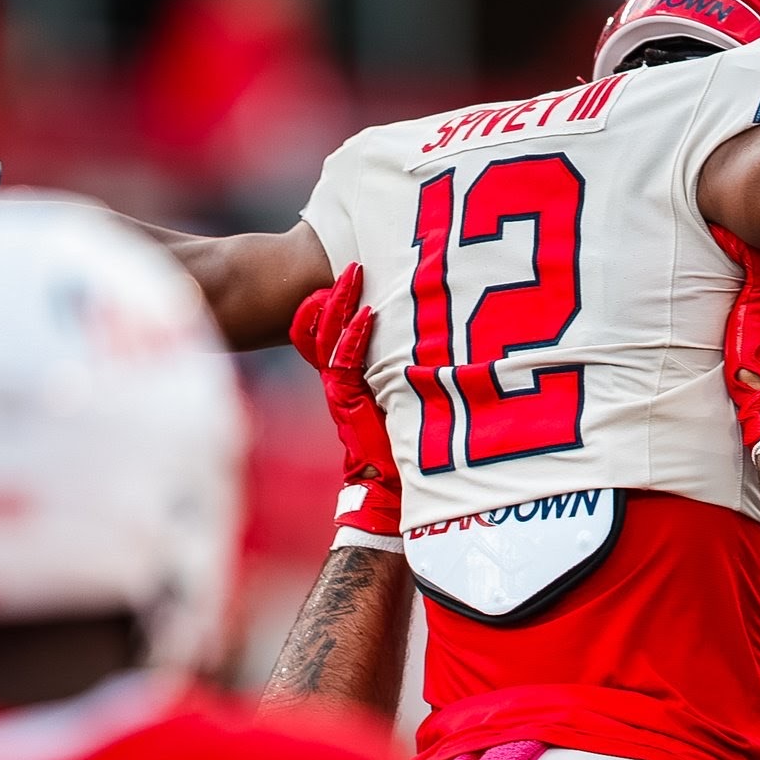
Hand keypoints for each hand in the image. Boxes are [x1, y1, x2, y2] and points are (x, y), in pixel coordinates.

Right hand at [291, 263, 400, 535]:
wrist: (390, 496)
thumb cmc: (404, 450)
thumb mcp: (406, 400)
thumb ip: (405, 372)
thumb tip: (441, 338)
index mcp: (348, 378)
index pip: (327, 332)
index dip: (332, 302)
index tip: (351, 272)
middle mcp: (337, 382)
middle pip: (319, 327)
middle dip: (333, 294)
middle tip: (353, 263)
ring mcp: (339, 392)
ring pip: (326, 338)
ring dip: (340, 304)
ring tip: (353, 274)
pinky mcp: (346, 406)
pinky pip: (342, 364)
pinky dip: (353, 337)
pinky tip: (367, 314)